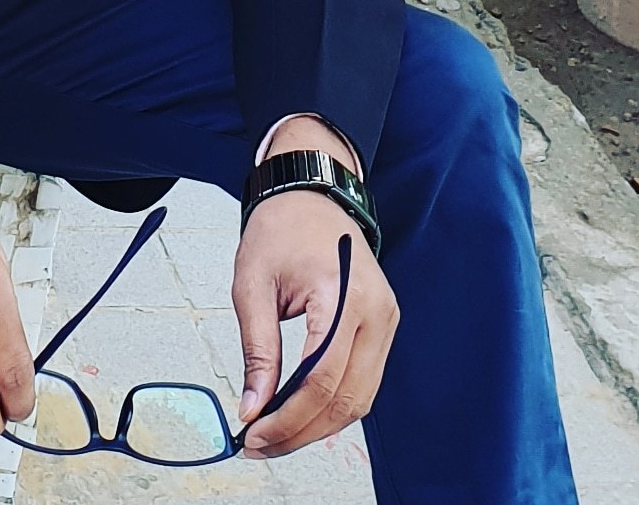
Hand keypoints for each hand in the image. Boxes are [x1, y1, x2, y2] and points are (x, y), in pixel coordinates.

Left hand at [233, 125, 397, 459]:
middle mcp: (375, 309)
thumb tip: (253, 408)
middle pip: (346, 396)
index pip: (322, 376)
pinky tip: (301, 412)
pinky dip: (334, 405)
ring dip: (318, 425)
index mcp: (343, 292)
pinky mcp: (383, 325)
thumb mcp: (253, 285)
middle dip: (301, 430)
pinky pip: (364, 381)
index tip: (253, 435)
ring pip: (360, 398)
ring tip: (276, 434)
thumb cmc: (282, 228)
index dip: (288, 416)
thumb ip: (257, 350)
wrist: (311, 195)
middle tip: (259, 444)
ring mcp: (385, 318)